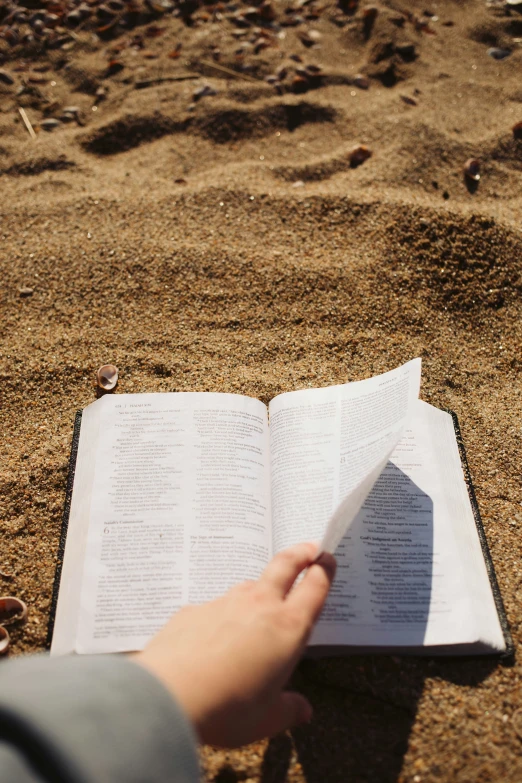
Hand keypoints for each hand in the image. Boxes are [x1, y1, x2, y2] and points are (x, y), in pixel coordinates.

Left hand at [133, 543, 335, 747]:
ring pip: (249, 586)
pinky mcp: (195, 609)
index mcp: (287, 628)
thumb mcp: (266, 719)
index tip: (327, 560)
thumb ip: (288, 710)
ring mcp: (225, 602)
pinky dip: (222, 616)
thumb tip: (303, 710)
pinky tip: (212, 641)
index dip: (324, 570)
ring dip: (260, 590)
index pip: (314, 587)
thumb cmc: (225, 709)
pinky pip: (216, 607)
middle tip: (309, 548)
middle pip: (285, 565)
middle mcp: (259, 606)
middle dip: (300, 553)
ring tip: (259, 608)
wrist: (168, 695)